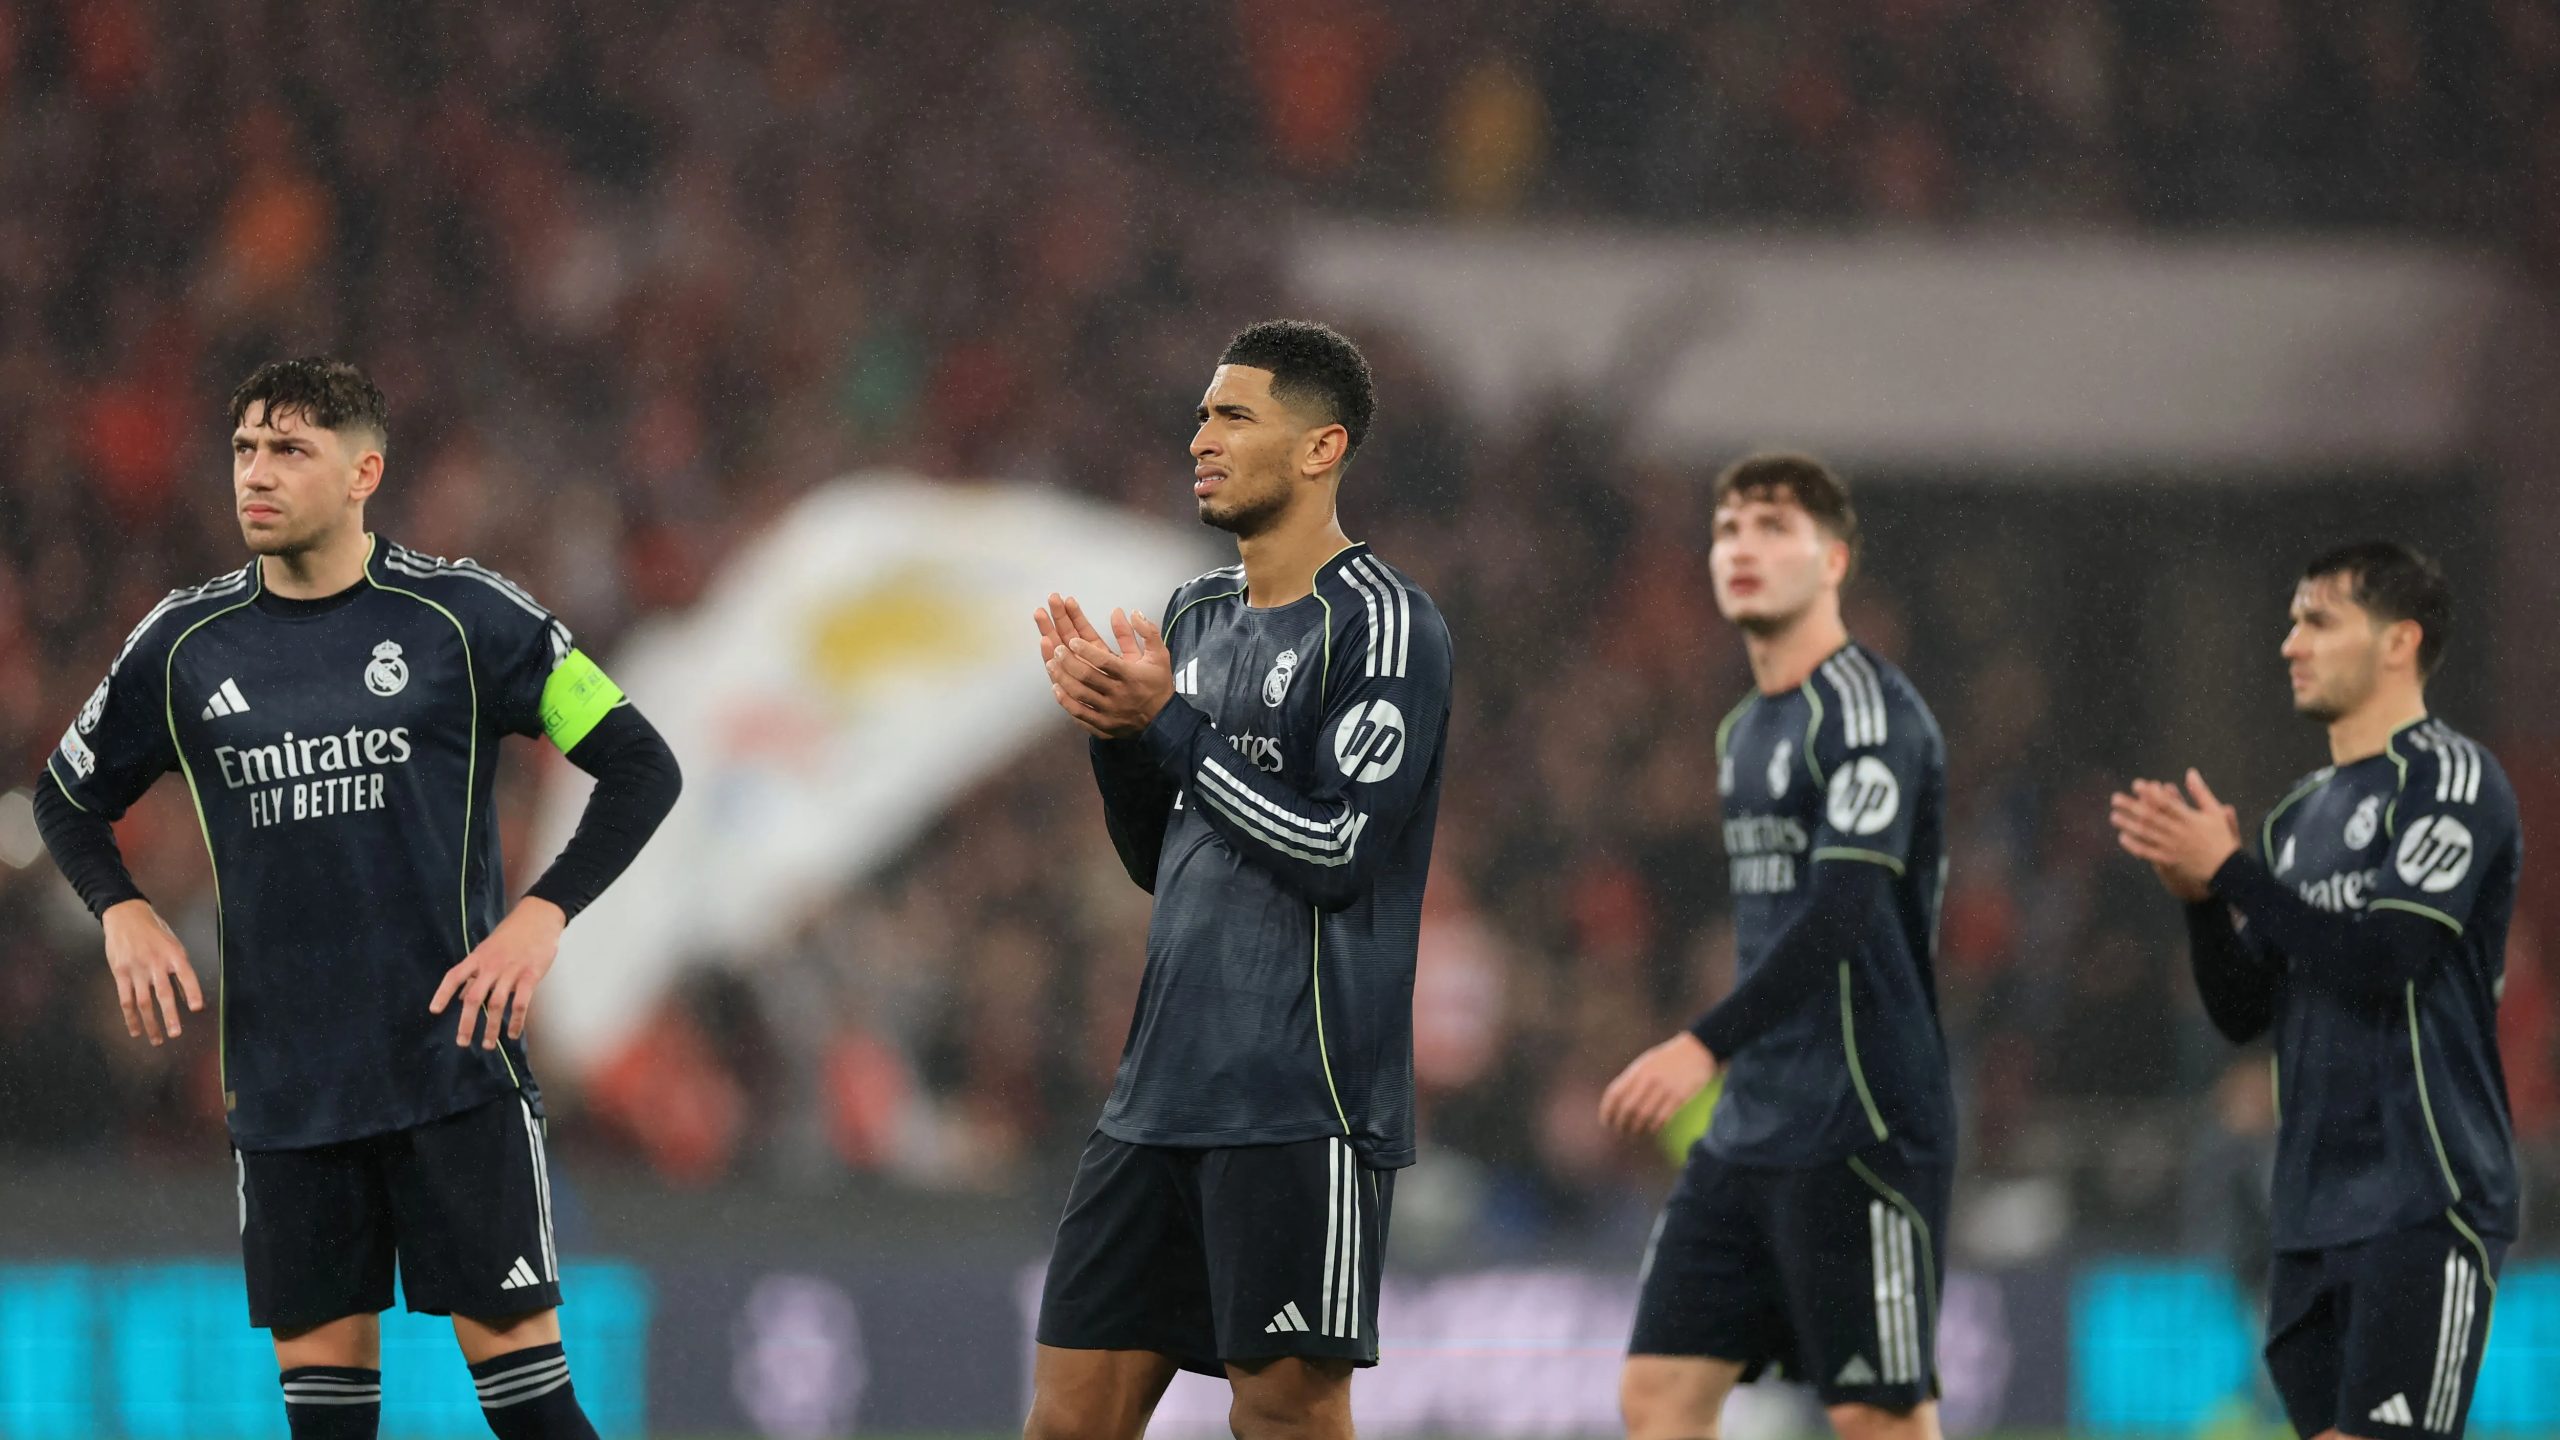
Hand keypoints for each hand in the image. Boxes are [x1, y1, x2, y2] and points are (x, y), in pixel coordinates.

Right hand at [101, 899, 202, 1045]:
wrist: (126, 916)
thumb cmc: (155, 932)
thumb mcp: (173, 944)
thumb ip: (180, 970)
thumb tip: (188, 997)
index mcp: (174, 954)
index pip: (186, 975)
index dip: (192, 991)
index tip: (197, 1008)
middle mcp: (155, 963)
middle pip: (163, 994)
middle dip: (170, 1016)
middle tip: (176, 1034)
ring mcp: (136, 969)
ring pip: (143, 1002)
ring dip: (151, 1023)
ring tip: (157, 1040)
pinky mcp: (121, 973)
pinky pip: (126, 1000)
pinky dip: (130, 1017)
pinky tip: (135, 1031)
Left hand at [429, 897, 565, 1048]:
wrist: (539, 917)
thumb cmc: (512, 933)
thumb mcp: (488, 948)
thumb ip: (475, 972)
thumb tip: (459, 995)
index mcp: (478, 957)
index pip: (454, 976)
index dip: (443, 993)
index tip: (434, 1011)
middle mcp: (491, 965)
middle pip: (473, 997)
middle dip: (467, 1022)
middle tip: (462, 1042)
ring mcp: (511, 971)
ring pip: (497, 1004)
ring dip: (491, 1027)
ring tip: (488, 1044)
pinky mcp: (531, 975)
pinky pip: (521, 1003)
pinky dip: (517, 1021)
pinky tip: (514, 1034)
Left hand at [1039, 594, 1173, 739]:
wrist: (1163, 720)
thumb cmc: (1158, 684)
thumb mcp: (1159, 655)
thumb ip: (1147, 632)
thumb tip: (1131, 611)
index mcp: (1131, 676)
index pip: (1105, 662)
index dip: (1086, 651)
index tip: (1072, 640)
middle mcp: (1118, 694)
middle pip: (1088, 677)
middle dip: (1069, 661)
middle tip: (1058, 649)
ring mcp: (1108, 711)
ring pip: (1079, 695)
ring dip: (1062, 677)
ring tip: (1050, 663)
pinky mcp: (1101, 725)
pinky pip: (1079, 713)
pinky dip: (1065, 701)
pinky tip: (1055, 687)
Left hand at [1599, 1032, 1719, 1136]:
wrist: (1698, 1050)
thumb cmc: (1668, 1059)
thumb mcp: (1646, 1063)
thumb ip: (1632, 1080)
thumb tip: (1616, 1103)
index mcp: (1637, 1070)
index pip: (1615, 1094)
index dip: (1607, 1111)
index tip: (1606, 1122)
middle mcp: (1648, 1079)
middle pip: (1628, 1108)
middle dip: (1621, 1124)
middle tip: (1621, 1132)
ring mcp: (1664, 1088)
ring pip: (1643, 1116)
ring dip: (1636, 1129)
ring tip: (1635, 1134)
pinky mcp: (1679, 1097)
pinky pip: (1662, 1118)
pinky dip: (1654, 1127)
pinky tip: (1651, 1130)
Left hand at [2110, 769, 2242, 900]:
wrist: (2226, 869)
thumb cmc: (2220, 838)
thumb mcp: (2214, 812)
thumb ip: (2200, 792)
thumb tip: (2191, 772)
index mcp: (2189, 818)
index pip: (2166, 802)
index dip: (2150, 793)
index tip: (2136, 784)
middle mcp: (2178, 832)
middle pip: (2151, 817)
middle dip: (2131, 807)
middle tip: (2115, 799)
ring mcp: (2172, 847)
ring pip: (2146, 834)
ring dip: (2128, 824)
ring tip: (2113, 816)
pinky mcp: (2168, 861)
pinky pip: (2148, 852)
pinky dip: (2134, 845)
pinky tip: (2122, 838)